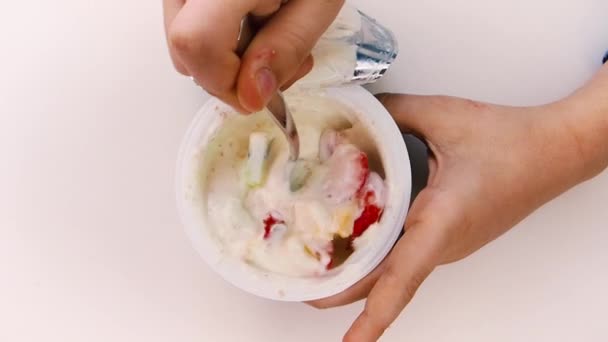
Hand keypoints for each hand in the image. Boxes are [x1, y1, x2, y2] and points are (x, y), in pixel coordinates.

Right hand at [163, 0, 343, 112]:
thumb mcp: (318, 3)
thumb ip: (286, 48)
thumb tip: (251, 96)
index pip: (195, 43)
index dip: (226, 81)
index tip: (262, 89)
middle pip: (184, 50)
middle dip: (232, 75)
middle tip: (276, 56)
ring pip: (182, 44)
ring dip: (228, 59)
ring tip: (268, 31)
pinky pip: (187, 28)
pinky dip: (220, 41)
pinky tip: (251, 21)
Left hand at [308, 90, 606, 340]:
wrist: (553, 152)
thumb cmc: (509, 140)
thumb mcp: (442, 116)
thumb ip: (392, 112)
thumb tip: (352, 114)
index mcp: (441, 220)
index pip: (401, 277)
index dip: (373, 315)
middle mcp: (442, 244)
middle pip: (385, 283)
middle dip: (342, 293)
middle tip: (299, 290)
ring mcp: (446, 247)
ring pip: (394, 272)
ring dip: (355, 275)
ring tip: (311, 268)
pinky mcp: (448, 239)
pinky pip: (405, 256)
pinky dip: (374, 258)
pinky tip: (350, 244)